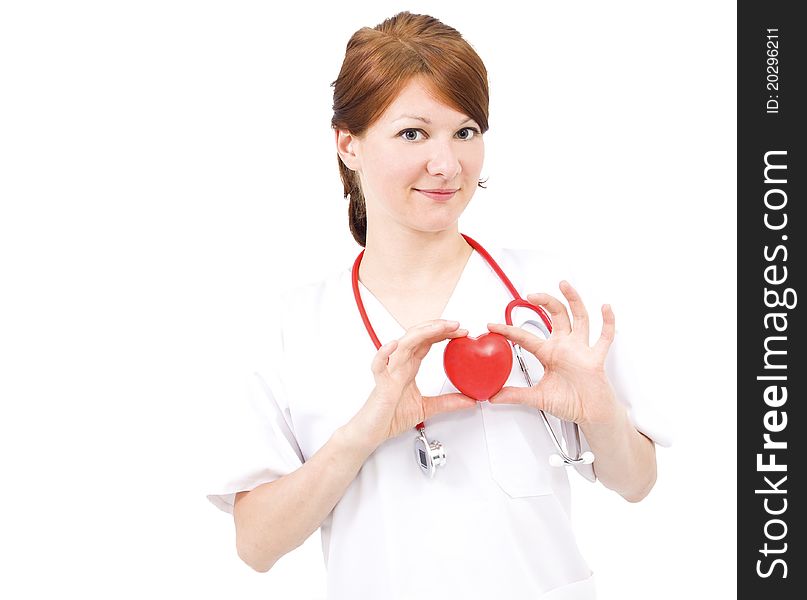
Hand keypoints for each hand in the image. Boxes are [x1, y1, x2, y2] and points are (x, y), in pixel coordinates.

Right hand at [349, 319, 477, 449]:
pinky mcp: (380, 384)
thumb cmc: (391, 417)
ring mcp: (389, 372)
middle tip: (456, 325)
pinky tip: (393, 345)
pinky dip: (384, 354)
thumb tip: (469, 400)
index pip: (427, 342)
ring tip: (438, 328)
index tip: (461, 332)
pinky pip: (379, 366)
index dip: (443, 334)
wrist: (373, 432)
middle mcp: (399, 365)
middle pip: (417, 337)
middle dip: (437, 328)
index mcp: (408, 368)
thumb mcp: (427, 408)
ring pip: (403, 345)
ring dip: (421, 334)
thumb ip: (448, 402)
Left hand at [486, 281, 618, 424]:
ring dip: (573, 300)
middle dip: (545, 301)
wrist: (591, 414)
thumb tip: (494, 397)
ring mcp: (581, 350)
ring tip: (565, 285)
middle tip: (532, 294)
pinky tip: (605, 308)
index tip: (493, 325)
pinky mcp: (596, 358)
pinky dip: (608, 322)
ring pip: (579, 318)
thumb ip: (516, 395)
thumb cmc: (570, 402)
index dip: (508, 330)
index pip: (525, 337)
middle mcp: (565, 347)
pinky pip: (605, 337)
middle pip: (556, 315)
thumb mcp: (538, 397)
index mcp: (549, 354)